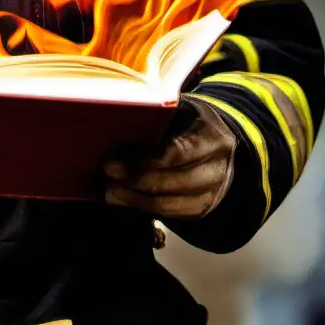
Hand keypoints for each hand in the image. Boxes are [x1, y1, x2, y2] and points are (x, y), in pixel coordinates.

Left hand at [103, 96, 236, 218]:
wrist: (217, 138)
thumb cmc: (187, 119)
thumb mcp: (177, 109)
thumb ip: (153, 119)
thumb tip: (112, 128)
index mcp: (211, 136)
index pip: (176, 152)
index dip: (143, 160)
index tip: (112, 162)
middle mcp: (217, 166)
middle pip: (174, 182)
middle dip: (135, 181)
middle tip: (106, 174)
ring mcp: (213, 191)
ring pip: (171, 204)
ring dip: (135, 199)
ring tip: (109, 190)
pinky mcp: (202, 208)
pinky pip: (171, 215)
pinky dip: (144, 209)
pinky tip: (123, 199)